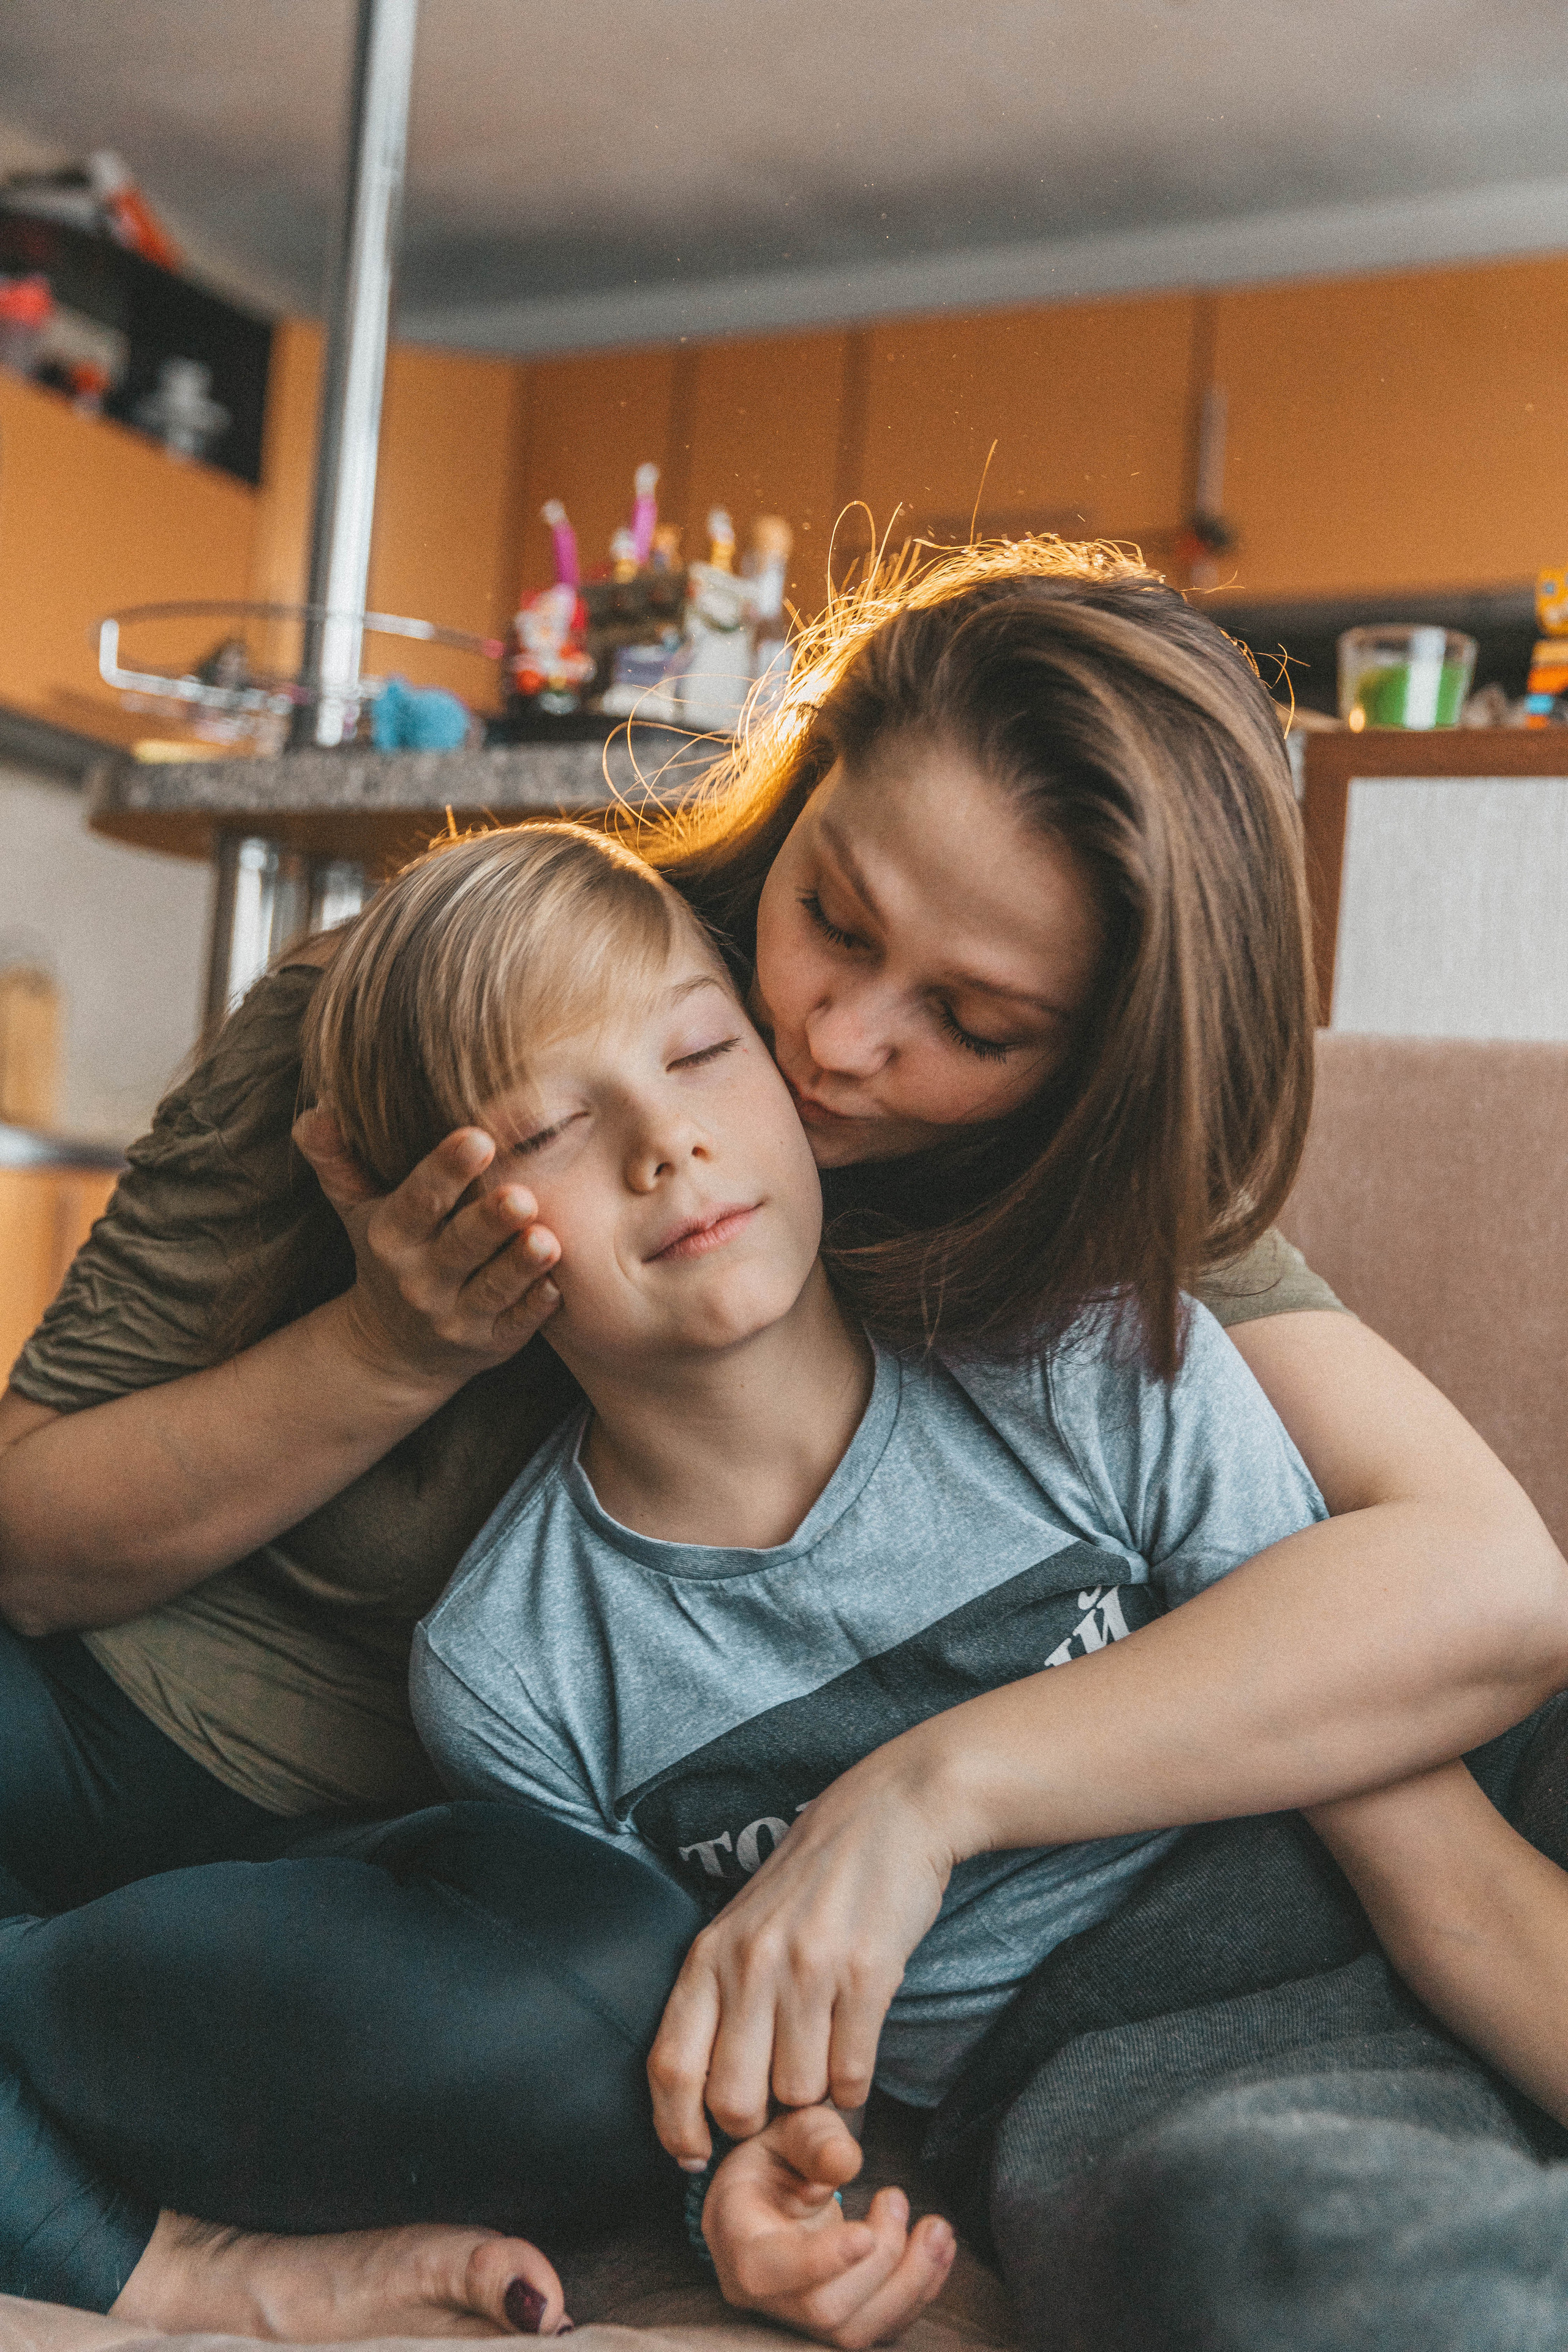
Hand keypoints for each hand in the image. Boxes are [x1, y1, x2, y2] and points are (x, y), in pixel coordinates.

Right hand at [294, 1107, 561, 1392]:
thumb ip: (338, 1158)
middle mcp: (421, 1279)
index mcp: (392, 1237)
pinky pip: (516, 1326)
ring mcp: (456, 1316)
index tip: (478, 1138)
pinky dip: (536, 1309)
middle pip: (460, 1246)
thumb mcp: (355, 1209)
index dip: (446, 1170)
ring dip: (519, 1266)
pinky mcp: (491, 1343)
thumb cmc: (387, 1254)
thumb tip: (318, 1110)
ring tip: (547, 1242)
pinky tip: (559, 1287)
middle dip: (488, 1221)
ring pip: (493, 1289)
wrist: (391, 1349)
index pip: (418, 1200)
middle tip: (520, 1195)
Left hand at [648, 1744, 953, 2164]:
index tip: (694, 2155)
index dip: (675, 2125)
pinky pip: (852, 2074)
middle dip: (758, 2121)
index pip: (670, 2064)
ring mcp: (808, 1968)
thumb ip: (719, 1997)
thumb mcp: (742, 1926)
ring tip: (823, 2059)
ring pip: (798, 2093)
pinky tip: (854, 2049)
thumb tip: (703, 2098)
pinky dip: (854, 2084)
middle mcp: (750, 1962)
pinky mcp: (866, 1974)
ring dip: (814, 2097)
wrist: (889, 1814)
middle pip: (733, 2099)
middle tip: (779, 2100)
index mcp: (710, 1952)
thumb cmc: (810, 1882)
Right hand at [703, 2107, 953, 2347]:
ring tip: (939, 2229)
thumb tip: (845, 2163)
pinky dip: (918, 2295)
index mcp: (739, 2244)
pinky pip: (878, 2329)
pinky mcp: (836, 2323)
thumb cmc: (775, 2157)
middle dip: (881, 2262)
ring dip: (911, 2284)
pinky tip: (939, 2251)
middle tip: (898, 2197)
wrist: (771, 2194)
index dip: (820, 2260)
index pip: (768, 2271)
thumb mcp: (784, 2130)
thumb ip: (811, 2139)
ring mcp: (800, 2318)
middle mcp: (765, 2296)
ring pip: (855, 2332)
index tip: (865, 2233)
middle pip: (824, 2308)